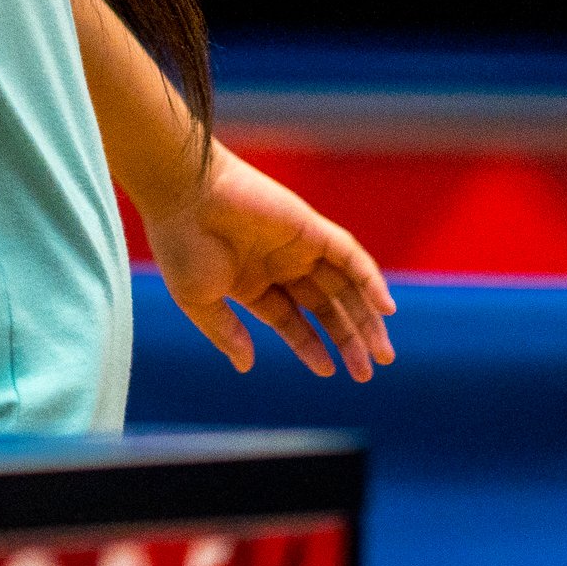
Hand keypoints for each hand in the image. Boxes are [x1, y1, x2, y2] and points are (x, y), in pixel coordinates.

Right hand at [136, 142, 396, 379]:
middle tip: (367, 374)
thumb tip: (246, 366)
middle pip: (325, 306)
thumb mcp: (197, 299)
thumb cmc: (181, 243)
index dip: (311, 346)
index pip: (291, 320)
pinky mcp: (311, 227)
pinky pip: (350, 256)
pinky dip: (370, 280)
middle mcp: (279, 265)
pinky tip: (385, 308)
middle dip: (347, 338)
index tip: (330, 372)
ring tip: (382, 354)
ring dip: (366, 318)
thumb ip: (225, 332)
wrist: (182, 191)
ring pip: (344, 286)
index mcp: (250, 282)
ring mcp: (298, 245)